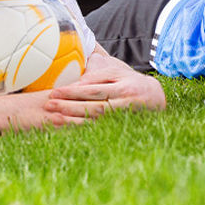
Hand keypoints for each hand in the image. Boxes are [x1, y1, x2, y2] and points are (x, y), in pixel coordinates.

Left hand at [45, 64, 165, 120]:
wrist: (156, 99)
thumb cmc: (132, 82)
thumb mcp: (120, 73)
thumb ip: (100, 75)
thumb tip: (80, 81)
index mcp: (123, 88)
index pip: (94, 90)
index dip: (74, 92)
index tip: (55, 92)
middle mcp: (124, 104)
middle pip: (91, 107)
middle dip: (68, 106)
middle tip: (49, 104)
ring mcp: (122, 119)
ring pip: (93, 121)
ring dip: (72, 120)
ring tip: (53, 118)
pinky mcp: (119, 129)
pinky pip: (97, 130)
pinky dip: (81, 129)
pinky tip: (67, 129)